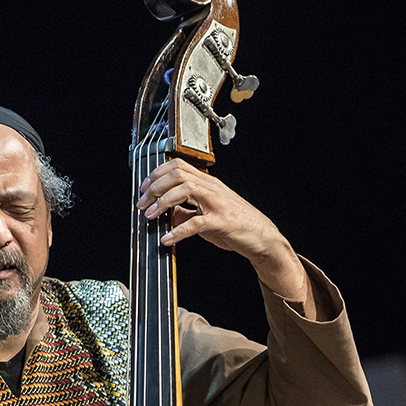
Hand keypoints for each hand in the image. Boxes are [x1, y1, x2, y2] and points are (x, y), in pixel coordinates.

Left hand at [136, 158, 309, 301]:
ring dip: (162, 202)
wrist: (263, 238)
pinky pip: (195, 223)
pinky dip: (178, 232)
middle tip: (142, 202)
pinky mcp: (221, 222)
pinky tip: (167, 239)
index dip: (157, 174)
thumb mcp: (207, 213)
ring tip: (150, 215)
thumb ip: (187, 210)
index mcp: (209, 184)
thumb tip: (165, 210)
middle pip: (178, 174)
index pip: (179, 166)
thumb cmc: (237, 225)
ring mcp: (218, 203)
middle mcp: (213, 188)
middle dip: (155, 186)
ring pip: (185, 189)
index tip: (144, 188)